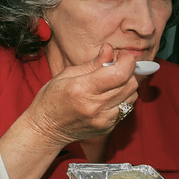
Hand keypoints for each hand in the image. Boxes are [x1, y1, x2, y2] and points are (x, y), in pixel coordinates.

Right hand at [22, 44, 139, 147]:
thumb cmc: (51, 100)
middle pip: (130, 83)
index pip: (120, 73)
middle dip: (127, 70)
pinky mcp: (109, 127)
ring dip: (126, 85)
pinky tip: (107, 96)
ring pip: (132, 96)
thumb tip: (109, 49)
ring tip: (110, 83)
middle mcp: (96, 106)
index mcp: (82, 89)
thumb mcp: (66, 75)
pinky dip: (121, 98)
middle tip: (115, 67)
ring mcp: (104, 119)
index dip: (127, 60)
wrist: (46, 129)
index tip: (121, 55)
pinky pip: (126, 108)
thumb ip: (92, 63)